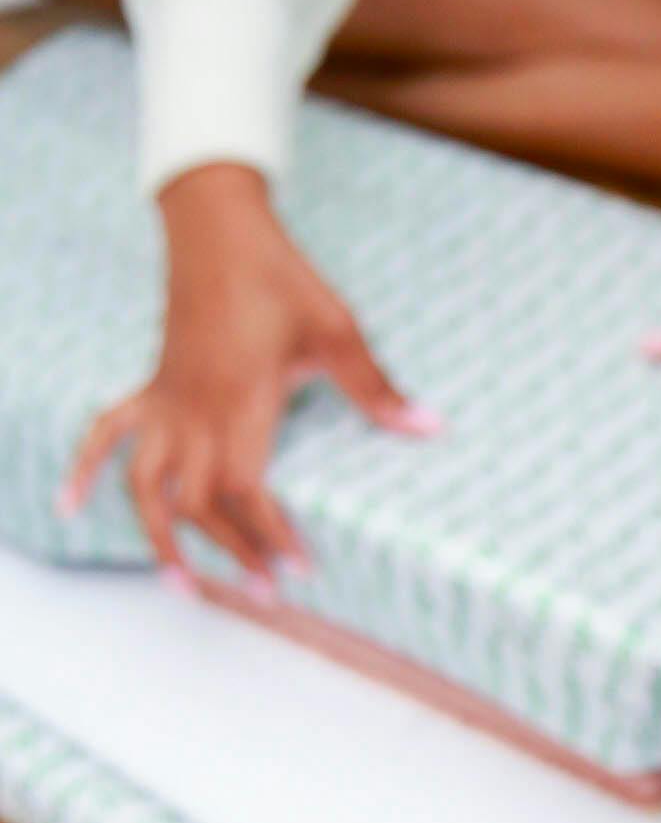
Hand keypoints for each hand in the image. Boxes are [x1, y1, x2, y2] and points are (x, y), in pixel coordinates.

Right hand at [59, 163, 438, 591]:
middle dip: (230, 553)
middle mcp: (194, 412)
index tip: (300, 572)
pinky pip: (105, 433)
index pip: (245, 490)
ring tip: (183, 587)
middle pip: (198, 503)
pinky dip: (84, 470)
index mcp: (239, 404)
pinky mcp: (152, 388)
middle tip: (267, 596)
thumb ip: (375, 387)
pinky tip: (68, 505)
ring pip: (146, 485)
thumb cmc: (278, 276)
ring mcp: (166, 402)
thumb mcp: (337, 330)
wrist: (218, 227)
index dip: (270, 536)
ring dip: (160, 537)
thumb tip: (429, 427)